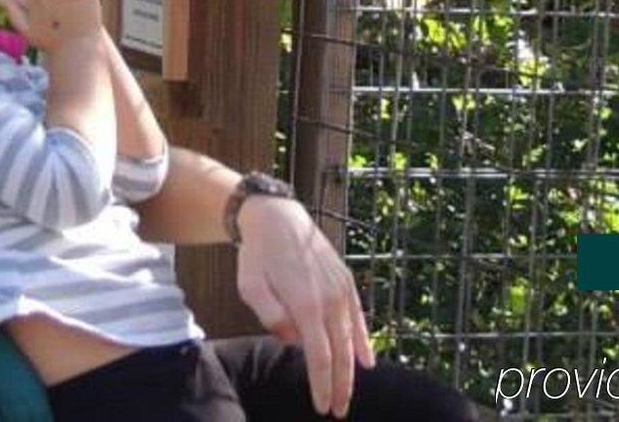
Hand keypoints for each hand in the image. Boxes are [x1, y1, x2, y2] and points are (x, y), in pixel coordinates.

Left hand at [235, 194, 373, 415]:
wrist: (277, 216)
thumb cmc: (258, 254)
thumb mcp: (251, 285)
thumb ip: (271, 315)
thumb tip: (293, 341)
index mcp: (306, 304)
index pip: (320, 357)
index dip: (323, 385)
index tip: (322, 407)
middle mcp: (330, 299)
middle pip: (340, 354)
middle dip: (341, 386)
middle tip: (339, 411)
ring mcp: (341, 289)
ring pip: (351, 338)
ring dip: (352, 370)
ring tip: (348, 394)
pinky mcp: (345, 281)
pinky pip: (358, 317)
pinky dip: (363, 340)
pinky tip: (367, 361)